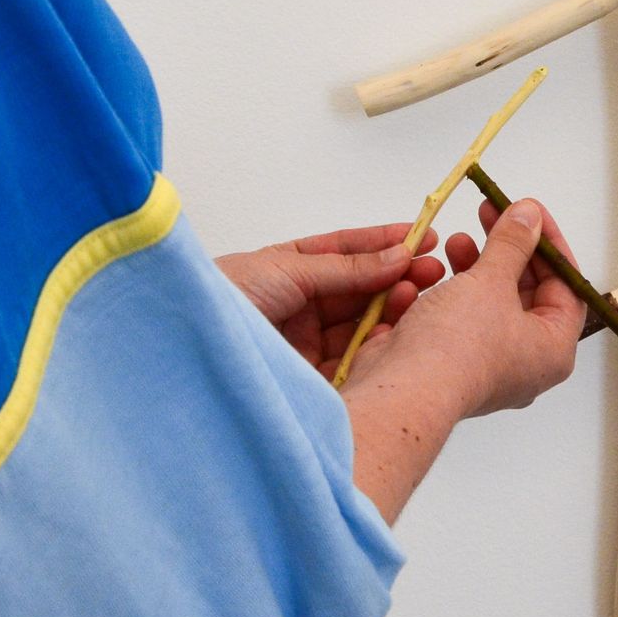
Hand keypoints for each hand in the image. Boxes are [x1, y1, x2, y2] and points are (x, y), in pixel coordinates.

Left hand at [216, 224, 445, 376]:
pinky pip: (352, 363)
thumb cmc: (223, 298)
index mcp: (288, 270)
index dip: (384, 245)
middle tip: (432, 271)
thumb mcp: (287, 270)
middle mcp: (298, 306)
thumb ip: (345, 268)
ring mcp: (304, 343)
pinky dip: (377, 349)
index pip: (346, 253)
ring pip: (360, 326)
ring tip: (418, 296)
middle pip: (359, 291)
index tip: (423, 237)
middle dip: (396, 278)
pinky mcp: (309, 379)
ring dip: (391, 311)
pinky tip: (397, 334)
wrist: (185, 349)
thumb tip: (395, 254)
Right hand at [343, 198, 584, 419]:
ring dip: (475, 266)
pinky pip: (461, 320)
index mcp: (552, 349)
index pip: (565, 286)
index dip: (548, 243)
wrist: (403, 390)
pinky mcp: (452, 365)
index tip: (529, 213)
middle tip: (489, 214)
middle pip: (526, 293)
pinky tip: (435, 269)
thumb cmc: (459, 344)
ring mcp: (488, 366)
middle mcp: (526, 363)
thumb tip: (529, 214)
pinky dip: (452, 292)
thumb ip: (512, 243)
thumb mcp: (492, 281)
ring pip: (490, 304)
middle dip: (505, 250)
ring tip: (455, 241)